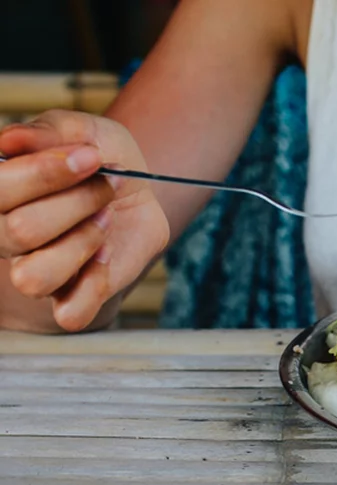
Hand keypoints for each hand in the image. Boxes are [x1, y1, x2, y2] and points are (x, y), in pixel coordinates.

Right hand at [0, 111, 168, 330]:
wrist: (135, 189)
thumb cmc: (99, 159)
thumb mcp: (82, 131)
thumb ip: (48, 132)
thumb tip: (10, 141)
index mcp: (0, 193)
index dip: (44, 173)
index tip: (90, 156)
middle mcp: (5, 235)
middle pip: (19, 232)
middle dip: (77, 202)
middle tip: (108, 183)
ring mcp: (36, 268)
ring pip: (33, 279)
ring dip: (81, 242)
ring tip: (106, 217)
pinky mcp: (73, 296)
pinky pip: (70, 314)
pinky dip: (93, 287)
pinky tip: (107, 255)